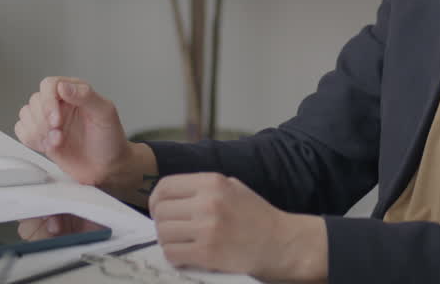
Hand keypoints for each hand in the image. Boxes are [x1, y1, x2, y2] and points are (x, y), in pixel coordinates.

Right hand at [13, 77, 136, 187]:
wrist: (107, 168)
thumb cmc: (110, 140)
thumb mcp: (105, 113)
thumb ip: (85, 95)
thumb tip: (63, 86)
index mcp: (75, 91)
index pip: (49, 85)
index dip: (48, 102)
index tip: (56, 120)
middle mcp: (60, 103)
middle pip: (35, 101)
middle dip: (44, 121)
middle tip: (60, 134)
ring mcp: (49, 120)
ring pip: (25, 115)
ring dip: (39, 131)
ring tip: (58, 141)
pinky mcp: (42, 136)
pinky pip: (22, 130)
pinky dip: (31, 139)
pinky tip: (49, 146)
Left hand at [149, 173, 327, 281]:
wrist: (282, 243)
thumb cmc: (258, 216)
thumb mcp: (233, 187)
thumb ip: (204, 187)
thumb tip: (172, 194)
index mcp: (213, 182)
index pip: (165, 186)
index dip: (157, 200)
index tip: (160, 210)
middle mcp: (208, 202)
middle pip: (161, 211)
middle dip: (161, 222)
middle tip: (171, 230)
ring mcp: (207, 228)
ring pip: (163, 233)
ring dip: (168, 240)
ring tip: (181, 243)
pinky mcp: (207, 253)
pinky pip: (172, 253)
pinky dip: (175, 256)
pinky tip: (186, 255)